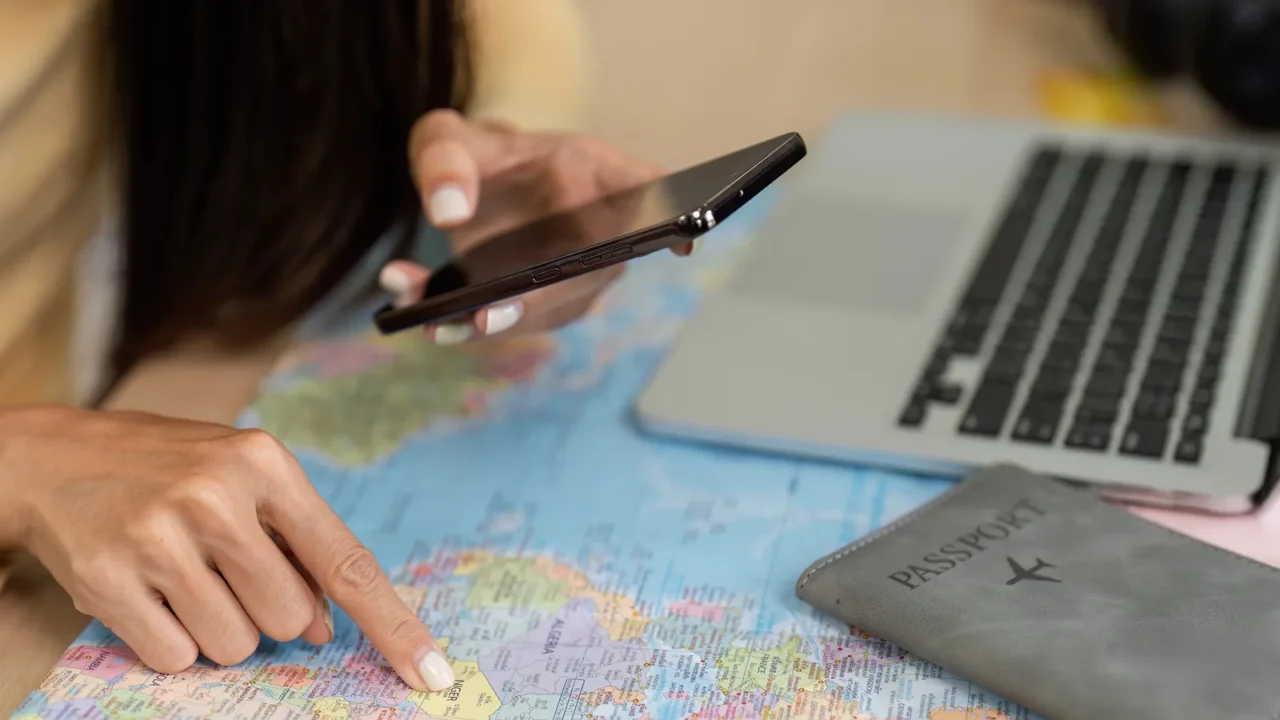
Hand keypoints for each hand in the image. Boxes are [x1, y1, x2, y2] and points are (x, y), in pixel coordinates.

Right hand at [6, 407, 454, 690]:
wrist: (55, 456)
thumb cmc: (171, 471)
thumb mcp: (244, 485)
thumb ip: (294, 548)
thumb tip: (324, 627)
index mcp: (266, 465)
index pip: (346, 562)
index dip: (393, 624)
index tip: (429, 672)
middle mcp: (217, 494)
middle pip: (288, 618)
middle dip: (265, 613)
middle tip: (223, 571)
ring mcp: (160, 534)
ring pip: (235, 644)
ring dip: (218, 629)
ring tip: (183, 576)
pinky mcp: (109, 575)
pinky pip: (175, 656)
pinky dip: (170, 641)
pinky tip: (149, 592)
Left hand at [378, 109, 694, 343]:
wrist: (468, 191)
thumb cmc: (476, 158)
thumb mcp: (448, 138)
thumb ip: (443, 159)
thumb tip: (447, 211)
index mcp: (598, 175)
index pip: (649, 190)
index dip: (672, 217)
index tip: (683, 240)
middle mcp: (601, 232)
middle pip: (592, 271)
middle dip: (541, 300)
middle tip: (487, 316)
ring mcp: (575, 276)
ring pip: (549, 311)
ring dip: (490, 320)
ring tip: (432, 317)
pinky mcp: (540, 307)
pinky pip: (509, 322)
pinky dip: (458, 321)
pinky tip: (416, 310)